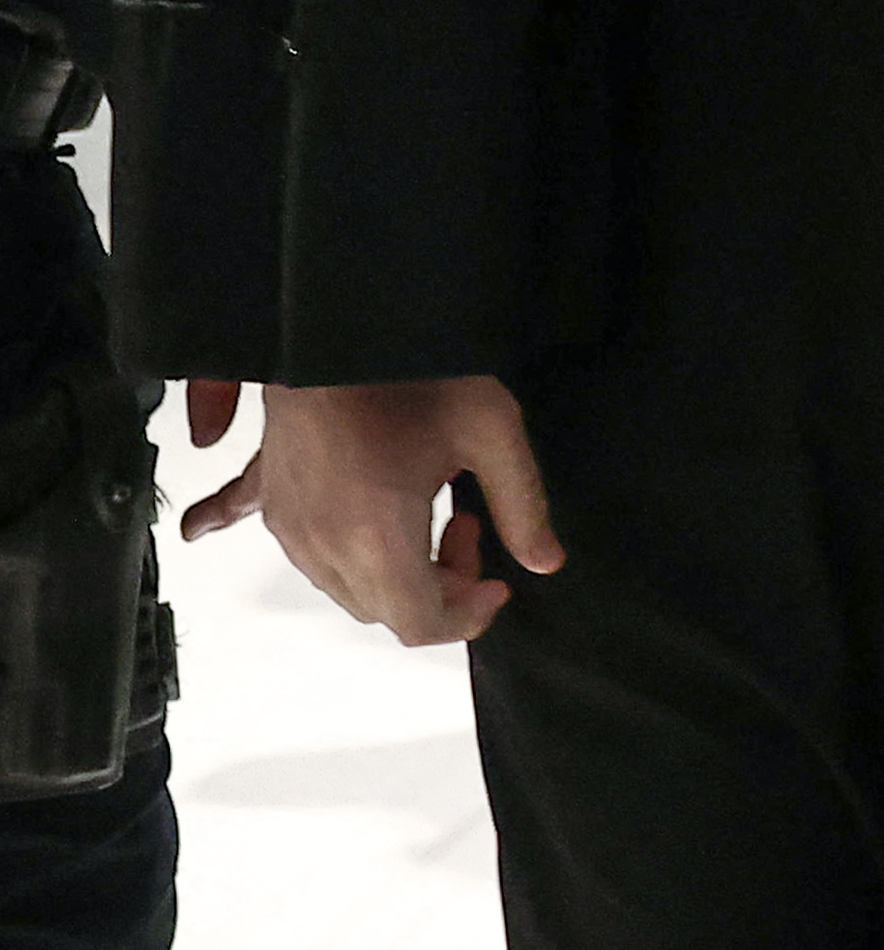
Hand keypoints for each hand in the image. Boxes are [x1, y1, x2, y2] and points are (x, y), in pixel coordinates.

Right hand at [185, 374, 564, 647]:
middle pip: (386, 610)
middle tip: (471, 525)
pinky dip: (330, 552)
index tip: (498, 581)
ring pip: (349, 587)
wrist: (333, 324)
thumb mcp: (491, 432)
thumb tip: (544, 561)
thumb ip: (523, 504)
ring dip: (397, 570)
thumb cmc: (413, 372)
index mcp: (377, 538)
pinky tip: (303, 537)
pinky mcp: (273, 504)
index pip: (421, 625)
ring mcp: (290, 528)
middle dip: (440, 587)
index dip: (469, 617)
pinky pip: (299, 550)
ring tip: (436, 505)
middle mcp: (322, 545)